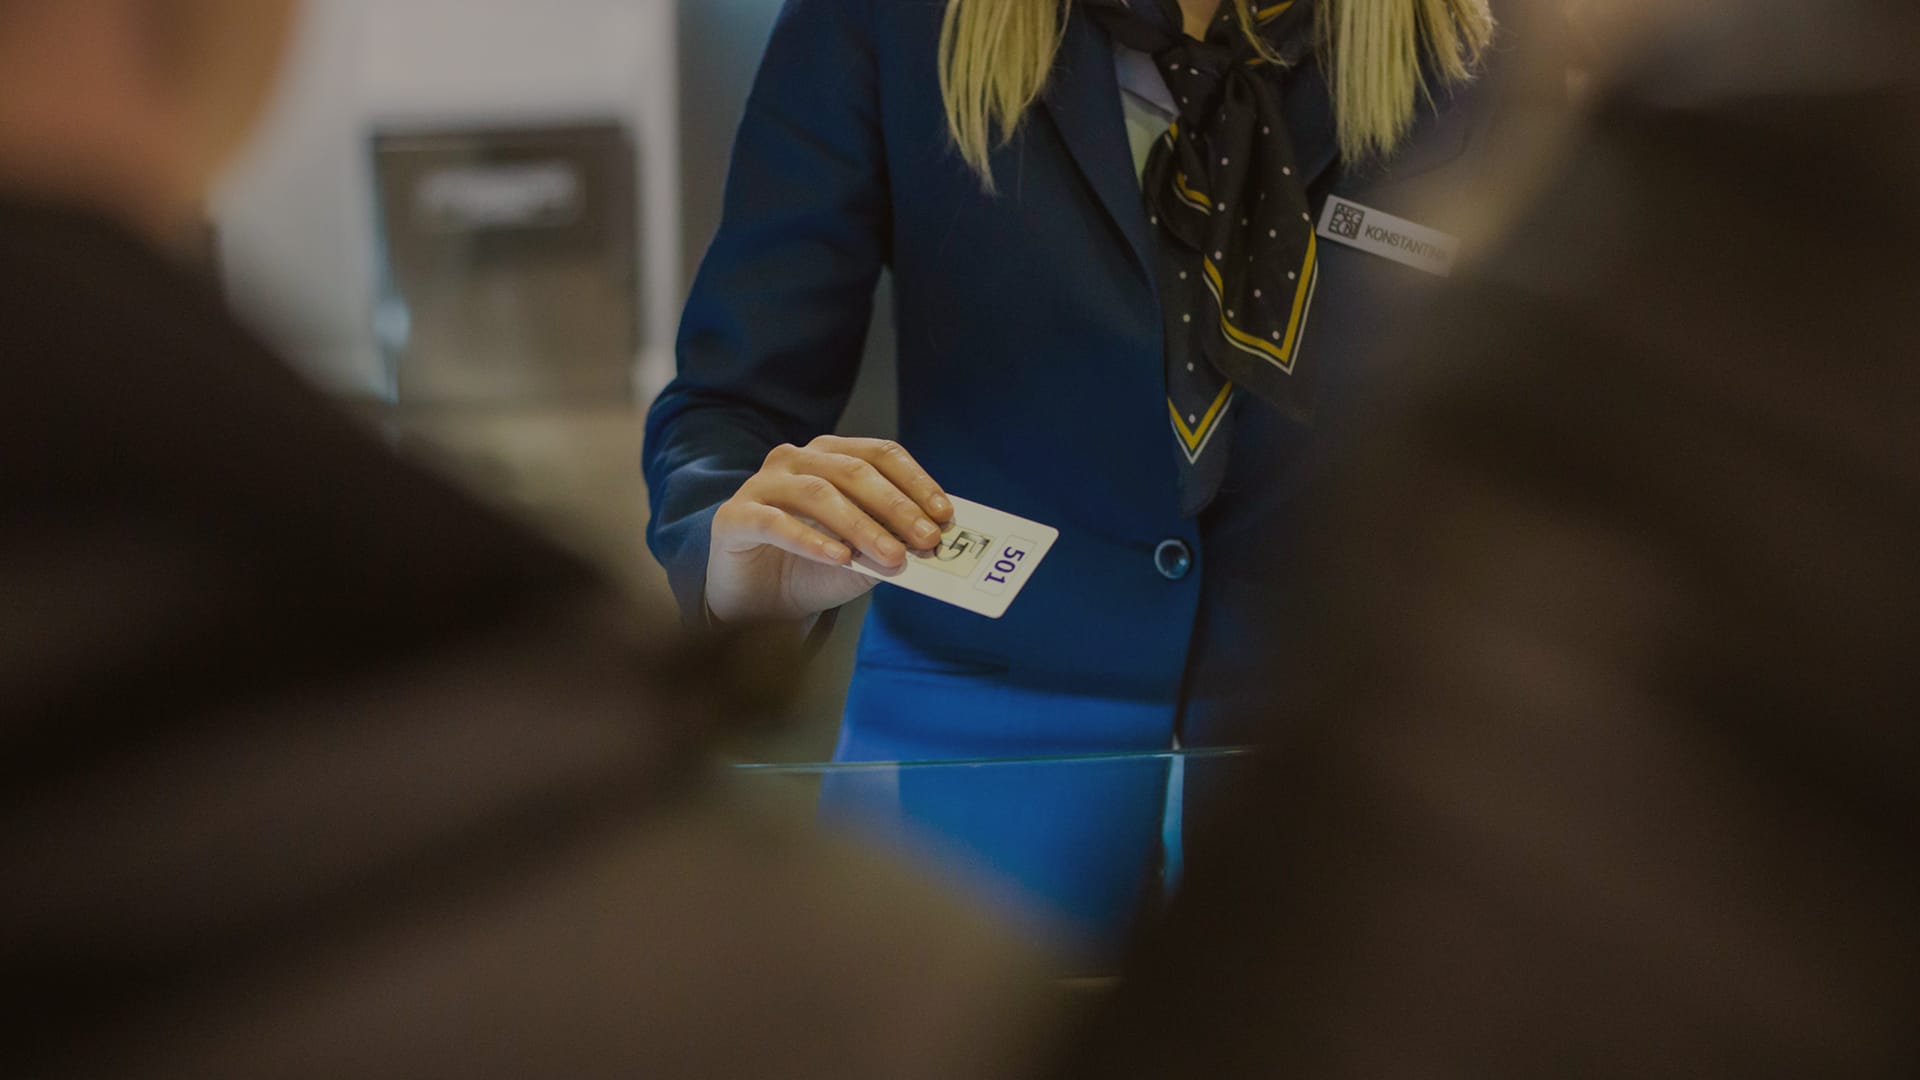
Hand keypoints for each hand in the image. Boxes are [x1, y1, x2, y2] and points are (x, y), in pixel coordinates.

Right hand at [704, 436, 952, 624]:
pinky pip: (775, 523)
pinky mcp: (734, 518)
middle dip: (895, 506)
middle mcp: (795, 460)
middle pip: (852, 471)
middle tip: (926, 539)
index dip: (915, 482)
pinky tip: (839, 558)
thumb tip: (932, 540)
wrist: (757, 606)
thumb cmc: (812, 571)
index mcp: (830, 456)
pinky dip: (811, 540)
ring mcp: (761, 485)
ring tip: (891, 556)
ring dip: (861, 525)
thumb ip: (891, 543)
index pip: (880, 454)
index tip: (944, 514)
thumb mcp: (863, 557)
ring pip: (817, 494)